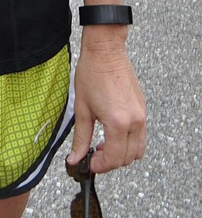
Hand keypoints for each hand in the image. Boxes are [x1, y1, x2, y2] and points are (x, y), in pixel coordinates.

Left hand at [68, 30, 145, 172]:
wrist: (106, 51)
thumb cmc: (92, 74)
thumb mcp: (82, 108)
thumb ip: (81, 137)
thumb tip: (75, 158)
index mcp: (118, 123)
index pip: (114, 158)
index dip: (100, 166)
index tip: (89, 164)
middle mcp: (135, 121)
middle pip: (128, 158)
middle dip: (110, 161)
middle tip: (93, 155)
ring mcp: (142, 115)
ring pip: (138, 150)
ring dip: (122, 153)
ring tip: (103, 144)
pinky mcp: (143, 109)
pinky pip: (141, 135)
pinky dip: (128, 141)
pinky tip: (112, 133)